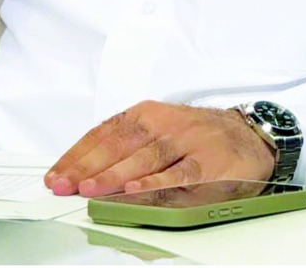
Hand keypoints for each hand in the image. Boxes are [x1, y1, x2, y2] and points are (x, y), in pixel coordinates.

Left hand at [44, 100, 274, 197]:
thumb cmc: (198, 137)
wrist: (248, 136)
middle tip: (64, 185)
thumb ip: (127, 150)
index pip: (106, 132)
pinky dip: (156, 183)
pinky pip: (180, 174)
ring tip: (90, 190)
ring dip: (115, 174)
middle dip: (89, 166)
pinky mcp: (210, 162)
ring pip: (147, 157)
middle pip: (122, 143)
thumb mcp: (160, 132)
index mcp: (149, 113)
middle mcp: (167, 123)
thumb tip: (86, 177)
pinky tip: (135, 192)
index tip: (56, 175)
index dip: (78, 154)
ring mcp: (189, 141)